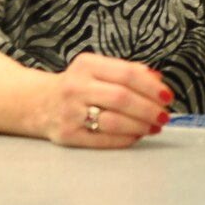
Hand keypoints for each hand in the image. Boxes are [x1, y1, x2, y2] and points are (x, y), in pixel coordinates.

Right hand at [41, 52, 171, 147]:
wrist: (37, 103)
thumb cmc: (77, 86)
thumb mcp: (97, 69)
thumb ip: (127, 72)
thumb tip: (158, 80)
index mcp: (87, 65)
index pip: (128, 74)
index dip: (152, 87)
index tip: (167, 97)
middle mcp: (76, 87)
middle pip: (122, 98)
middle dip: (149, 109)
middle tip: (164, 115)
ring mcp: (70, 112)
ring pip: (114, 121)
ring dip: (141, 126)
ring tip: (153, 127)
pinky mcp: (67, 135)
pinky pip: (103, 140)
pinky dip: (126, 139)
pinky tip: (136, 136)